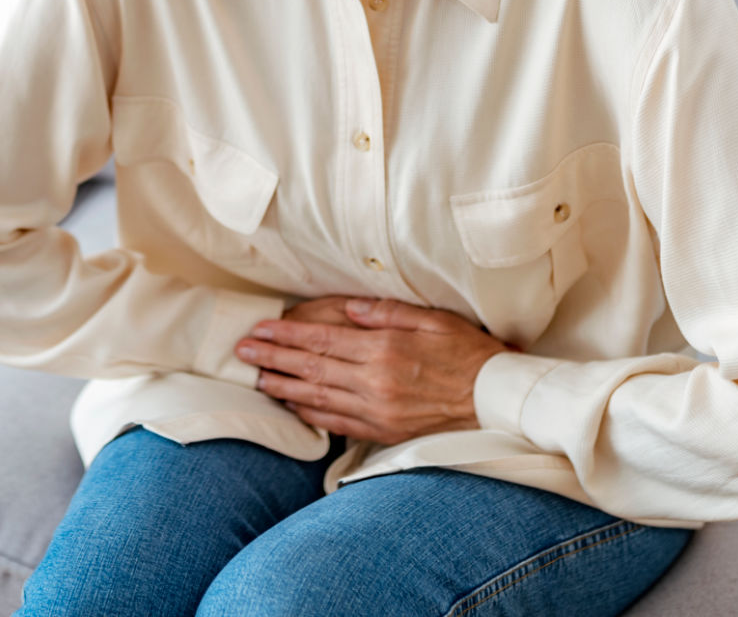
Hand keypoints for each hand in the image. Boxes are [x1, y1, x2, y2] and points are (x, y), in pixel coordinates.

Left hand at [234, 296, 512, 444]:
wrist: (496, 401)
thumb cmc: (468, 354)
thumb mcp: (433, 319)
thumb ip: (387, 312)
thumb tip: (349, 306)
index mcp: (384, 348)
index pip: (322, 339)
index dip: (286, 334)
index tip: (260, 329)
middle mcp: (375, 381)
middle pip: (312, 367)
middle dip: (273, 357)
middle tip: (242, 351)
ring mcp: (378, 409)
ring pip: (318, 397)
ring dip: (283, 386)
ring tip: (256, 376)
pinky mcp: (384, 431)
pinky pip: (338, 423)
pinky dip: (310, 414)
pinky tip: (291, 405)